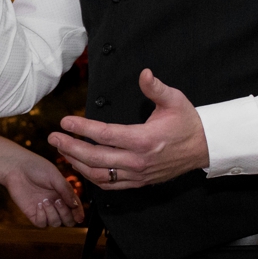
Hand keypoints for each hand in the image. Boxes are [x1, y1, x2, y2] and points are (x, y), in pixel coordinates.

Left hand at [1, 146, 81, 227]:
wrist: (16, 168)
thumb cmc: (36, 168)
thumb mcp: (55, 176)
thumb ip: (66, 191)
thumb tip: (75, 205)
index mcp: (64, 193)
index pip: (75, 208)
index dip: (79, 214)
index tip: (79, 217)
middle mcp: (56, 203)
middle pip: (67, 220)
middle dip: (66, 214)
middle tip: (58, 201)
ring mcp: (44, 209)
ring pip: (56, 223)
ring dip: (53, 213)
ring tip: (45, 200)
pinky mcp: (32, 213)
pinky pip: (42, 224)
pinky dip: (43, 216)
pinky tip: (38, 204)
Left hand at [49, 69, 210, 189]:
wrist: (204, 148)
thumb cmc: (187, 121)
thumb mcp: (174, 100)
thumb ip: (155, 88)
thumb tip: (143, 73)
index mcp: (144, 140)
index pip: (105, 135)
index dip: (83, 128)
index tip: (65, 121)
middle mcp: (137, 161)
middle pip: (95, 158)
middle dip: (70, 148)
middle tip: (53, 138)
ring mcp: (137, 175)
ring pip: (99, 175)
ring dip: (77, 164)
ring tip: (62, 152)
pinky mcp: (139, 182)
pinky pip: (110, 185)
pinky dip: (92, 178)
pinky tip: (81, 167)